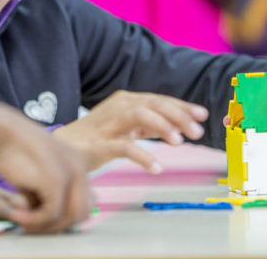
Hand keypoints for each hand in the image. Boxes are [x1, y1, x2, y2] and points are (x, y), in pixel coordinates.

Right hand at [0, 103, 92, 233]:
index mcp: (77, 162)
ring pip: (70, 217)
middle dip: (57, 227)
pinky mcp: (57, 179)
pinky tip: (17, 217)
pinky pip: (52, 214)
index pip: (84, 202)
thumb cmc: (10, 152)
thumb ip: (47, 195)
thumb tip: (52, 222)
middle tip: (32, 228)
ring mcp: (71, 171)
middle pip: (82, 213)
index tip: (41, 222)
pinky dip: (34, 221)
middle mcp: (80, 166)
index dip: (64, 218)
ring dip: (46, 227)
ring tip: (23, 224)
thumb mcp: (35, 175)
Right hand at [53, 90, 208, 172]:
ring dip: (162, 127)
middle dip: (178, 116)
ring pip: (139, 116)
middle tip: (197, 132)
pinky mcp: (99, 143)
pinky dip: (142, 155)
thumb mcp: (126, 126)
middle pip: (152, 104)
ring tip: (179, 142)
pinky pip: (123, 147)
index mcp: (126, 101)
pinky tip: (156, 167)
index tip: (203, 115)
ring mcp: (108, 124)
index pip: (159, 100)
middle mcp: (118, 107)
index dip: (183, 106)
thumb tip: (181, 126)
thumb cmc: (97, 136)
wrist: (63, 146)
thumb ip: (150, 124)